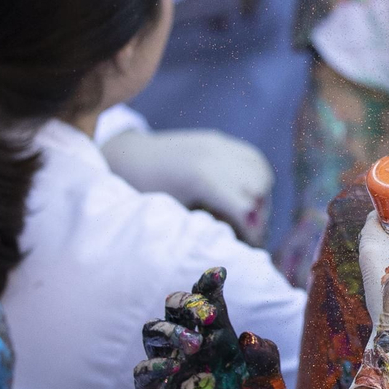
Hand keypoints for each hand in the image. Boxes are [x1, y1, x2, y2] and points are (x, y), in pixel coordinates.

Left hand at [101, 128, 273, 244]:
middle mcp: (216, 155)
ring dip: (261, 196)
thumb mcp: (173, 216)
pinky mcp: (219, 139)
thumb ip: (207, 228)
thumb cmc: (143, 195)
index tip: (248, 249)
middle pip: (259, 189)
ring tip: (244, 214)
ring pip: (261, 172)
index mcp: (202, 177)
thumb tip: (238, 248)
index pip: (246, 208)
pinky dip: (256, 179)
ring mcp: (219, 143)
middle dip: (259, 216)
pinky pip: (253, 159)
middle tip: (247, 235)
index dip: (253, 233)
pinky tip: (243, 194)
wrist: (126, 159)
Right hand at [134, 267, 285, 388]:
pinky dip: (154, 365)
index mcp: (220, 344)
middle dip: (187, 302)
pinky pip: (143, 375)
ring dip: (172, 331)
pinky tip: (173, 366)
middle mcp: (192, 352)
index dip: (209, 285)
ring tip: (197, 345)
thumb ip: (266, 360)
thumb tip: (247, 336)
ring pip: (153, 333)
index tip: (219, 273)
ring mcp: (170, 374)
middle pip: (175, 310)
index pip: (210, 304)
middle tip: (208, 313)